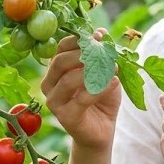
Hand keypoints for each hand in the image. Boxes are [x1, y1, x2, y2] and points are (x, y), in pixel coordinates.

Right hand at [41, 29, 120, 151]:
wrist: (102, 130)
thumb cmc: (100, 98)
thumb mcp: (103, 72)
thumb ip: (101, 54)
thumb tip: (102, 32)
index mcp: (55, 71)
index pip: (60, 49)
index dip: (78, 40)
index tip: (98, 36)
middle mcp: (49, 85)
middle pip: (60, 62)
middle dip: (83, 54)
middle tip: (103, 51)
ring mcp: (54, 102)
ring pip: (69, 80)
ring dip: (93, 72)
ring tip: (113, 69)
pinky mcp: (65, 117)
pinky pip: (82, 98)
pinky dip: (100, 89)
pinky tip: (114, 82)